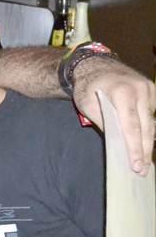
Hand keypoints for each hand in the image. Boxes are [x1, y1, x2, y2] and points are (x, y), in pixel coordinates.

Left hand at [72, 56, 155, 175]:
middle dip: (144, 150)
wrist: (96, 65)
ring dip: (148, 142)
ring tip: (144, 162)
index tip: (136, 165)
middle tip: (142, 171)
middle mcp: (140, 90)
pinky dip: (148, 129)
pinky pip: (152, 115)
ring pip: (151, 122)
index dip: (135, 148)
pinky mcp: (153, 91)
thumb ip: (104, 123)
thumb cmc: (88, 87)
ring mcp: (149, 89)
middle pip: (146, 127)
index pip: (131, 126)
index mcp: (123, 93)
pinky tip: (146, 144)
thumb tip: (117, 144)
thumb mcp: (88, 106)